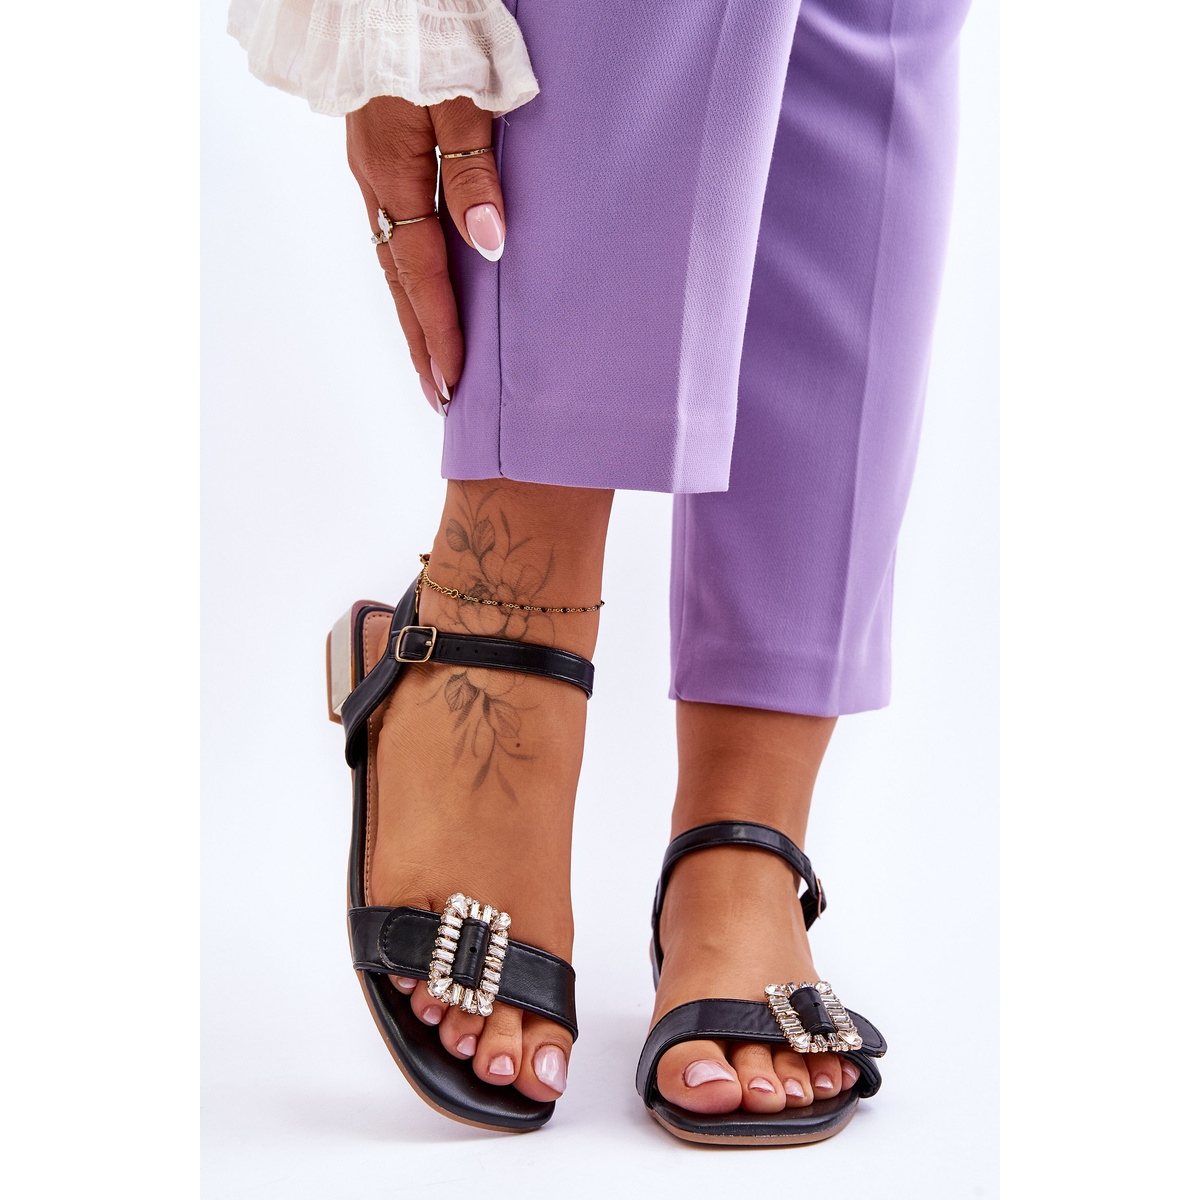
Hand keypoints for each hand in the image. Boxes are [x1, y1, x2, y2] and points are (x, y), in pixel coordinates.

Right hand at [346, 95, 505, 412]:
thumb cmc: (433, 18)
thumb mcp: (465, 89)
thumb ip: (475, 167)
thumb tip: (487, 245)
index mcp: (393, 168)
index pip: (420, 271)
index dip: (439, 330)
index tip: (454, 384)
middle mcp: (375, 176)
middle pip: (399, 279)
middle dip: (421, 340)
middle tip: (439, 397)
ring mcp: (372, 164)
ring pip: (392, 256)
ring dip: (413, 313)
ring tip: (432, 359)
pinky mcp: (378, 149)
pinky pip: (392, 228)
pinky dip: (407, 272)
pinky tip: (421, 288)